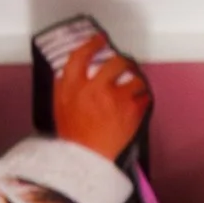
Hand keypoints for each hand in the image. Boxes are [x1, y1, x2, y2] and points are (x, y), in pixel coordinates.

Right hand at [52, 29, 152, 161]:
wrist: (85, 163)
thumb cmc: (73, 139)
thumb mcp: (59, 108)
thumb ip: (63, 85)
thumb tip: (71, 68)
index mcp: (71, 87)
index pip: (80, 55)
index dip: (92, 44)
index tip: (100, 39)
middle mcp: (93, 89)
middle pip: (114, 62)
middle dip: (122, 62)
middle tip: (125, 65)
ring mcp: (114, 99)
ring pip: (133, 78)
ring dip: (136, 82)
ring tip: (135, 88)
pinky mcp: (130, 111)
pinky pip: (144, 96)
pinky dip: (143, 99)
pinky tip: (139, 104)